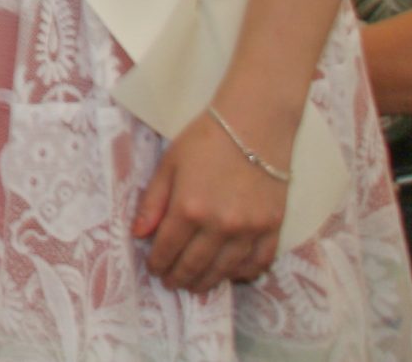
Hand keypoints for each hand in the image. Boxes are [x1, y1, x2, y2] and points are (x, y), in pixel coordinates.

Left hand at [134, 106, 288, 290]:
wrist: (253, 125)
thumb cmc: (205, 140)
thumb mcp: (169, 165)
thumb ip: (153, 202)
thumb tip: (139, 234)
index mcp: (189, 208)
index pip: (168, 248)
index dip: (159, 263)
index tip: (154, 270)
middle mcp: (220, 225)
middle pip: (195, 264)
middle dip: (180, 277)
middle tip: (172, 284)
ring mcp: (249, 229)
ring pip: (225, 269)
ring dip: (208, 281)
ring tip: (197, 286)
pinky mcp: (272, 227)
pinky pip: (258, 262)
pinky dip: (244, 273)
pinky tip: (232, 274)